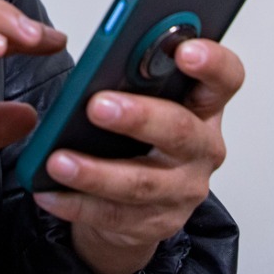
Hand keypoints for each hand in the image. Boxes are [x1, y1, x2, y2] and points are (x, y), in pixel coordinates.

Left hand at [34, 39, 244, 273]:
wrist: (142, 202)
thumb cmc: (139, 134)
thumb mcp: (145, 97)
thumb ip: (134, 76)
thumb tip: (100, 60)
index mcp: (203, 104)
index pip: (225, 78)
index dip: (211, 63)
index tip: (184, 51)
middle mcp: (202, 147)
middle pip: (179, 130)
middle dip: (137, 117)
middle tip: (97, 106)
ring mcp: (183, 190)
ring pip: (142, 183)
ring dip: (96, 172)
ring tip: (58, 161)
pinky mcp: (156, 223)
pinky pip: (114, 216)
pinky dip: (76, 204)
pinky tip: (49, 193)